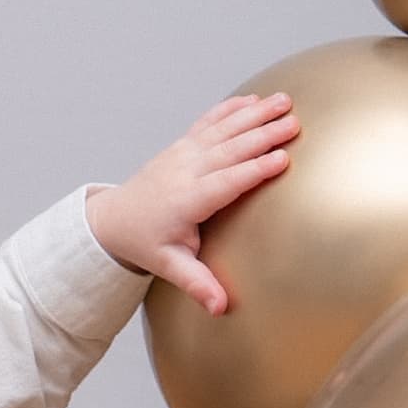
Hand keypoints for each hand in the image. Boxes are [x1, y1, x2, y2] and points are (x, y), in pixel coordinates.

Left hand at [85, 92, 296, 313]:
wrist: (113, 220)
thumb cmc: (145, 244)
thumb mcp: (169, 266)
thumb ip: (197, 284)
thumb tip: (219, 308)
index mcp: (186, 201)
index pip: (225, 182)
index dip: (253, 170)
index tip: (282, 160)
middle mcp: (185, 172)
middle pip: (229, 150)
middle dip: (262, 136)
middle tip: (294, 124)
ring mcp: (183, 154)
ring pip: (222, 130)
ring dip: (253, 115)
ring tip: (284, 101)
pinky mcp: (182, 146)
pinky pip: (208, 123)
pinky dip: (230, 109)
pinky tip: (253, 99)